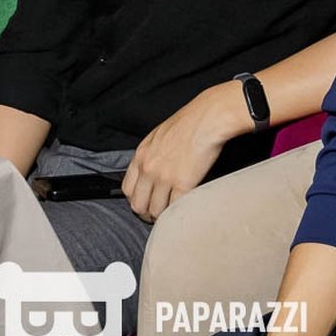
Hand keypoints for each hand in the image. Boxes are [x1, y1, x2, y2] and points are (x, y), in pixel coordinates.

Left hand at [122, 83, 242, 220]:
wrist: (207, 119)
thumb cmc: (188, 123)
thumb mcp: (159, 136)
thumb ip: (151, 154)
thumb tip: (152, 170)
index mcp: (141, 155)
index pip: (127, 188)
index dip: (135, 200)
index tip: (144, 203)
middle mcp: (149, 168)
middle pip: (138, 204)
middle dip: (146, 214)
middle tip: (156, 216)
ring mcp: (165, 177)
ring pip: (155, 210)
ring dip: (162, 217)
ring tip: (170, 216)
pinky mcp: (183, 184)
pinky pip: (174, 208)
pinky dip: (177, 213)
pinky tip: (183, 209)